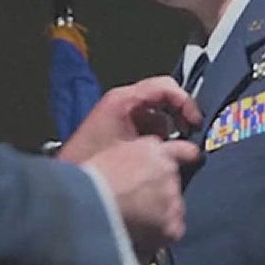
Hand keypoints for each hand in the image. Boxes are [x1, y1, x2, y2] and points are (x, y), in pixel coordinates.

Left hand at [56, 76, 201, 164]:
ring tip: (174, 149)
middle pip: (163, 97)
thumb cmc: (92, 160)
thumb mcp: (135, 150)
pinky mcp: (119, 127)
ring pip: (156, 114)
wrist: (70, 177)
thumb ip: (164, 144)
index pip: (165, 87)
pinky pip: (146, 125)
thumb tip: (189, 148)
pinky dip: (156, 136)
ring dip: (168, 129)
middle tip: (189, 133)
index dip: (185, 102)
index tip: (194, 121)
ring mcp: (120, 114)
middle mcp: (123, 102)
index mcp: (124, 100)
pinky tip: (158, 154)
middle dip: (179, 115)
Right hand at [85, 136, 195, 262]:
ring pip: (173, 208)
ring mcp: (172, 199)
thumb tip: (139, 165)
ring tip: (136, 223)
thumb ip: (134, 156)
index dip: (187, 156)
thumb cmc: (89, 178)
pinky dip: (160, 235)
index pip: (184, 150)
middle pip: (173, 184)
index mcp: (153, 149)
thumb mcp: (112, 153)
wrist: (88, 203)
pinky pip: (172, 231)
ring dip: (161, 215)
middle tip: (139, 204)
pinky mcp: (172, 225)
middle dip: (161, 193)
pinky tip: (142, 237)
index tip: (192, 160)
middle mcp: (168, 171)